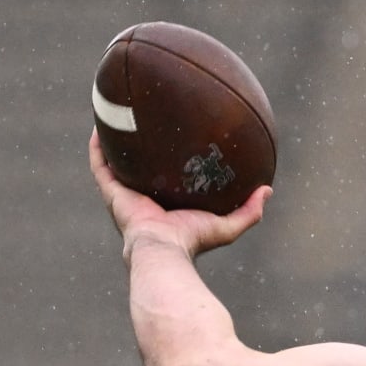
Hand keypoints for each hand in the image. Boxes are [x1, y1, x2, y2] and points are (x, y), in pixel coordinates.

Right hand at [89, 129, 269, 261]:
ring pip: (115, 164)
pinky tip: (100, 126)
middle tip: (147, 123)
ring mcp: (124, 196)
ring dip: (115, 142)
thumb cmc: (193, 240)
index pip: (167, 182)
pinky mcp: (111, 192)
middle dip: (141, 150)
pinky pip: (100, 165)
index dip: (169, 165)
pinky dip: (98, 147)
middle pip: (140, 170)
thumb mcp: (227, 226)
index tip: (176, 144)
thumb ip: (249, 211)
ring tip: (117, 116)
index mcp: (167, 206)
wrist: (164, 249)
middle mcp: (143, 199)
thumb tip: (268, 190)